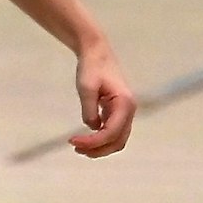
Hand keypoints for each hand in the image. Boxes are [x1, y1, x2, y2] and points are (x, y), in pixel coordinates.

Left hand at [69, 40, 136, 156]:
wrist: (97, 53)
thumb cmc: (92, 68)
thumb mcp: (86, 88)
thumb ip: (89, 110)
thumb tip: (92, 128)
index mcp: (125, 104)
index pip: (111, 133)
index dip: (93, 142)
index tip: (72, 141)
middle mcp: (129, 110)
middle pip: (118, 141)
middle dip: (98, 149)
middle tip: (76, 148)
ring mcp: (125, 112)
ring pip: (117, 139)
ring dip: (100, 147)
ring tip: (79, 147)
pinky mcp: (118, 112)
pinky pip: (113, 132)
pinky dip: (101, 140)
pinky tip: (86, 139)